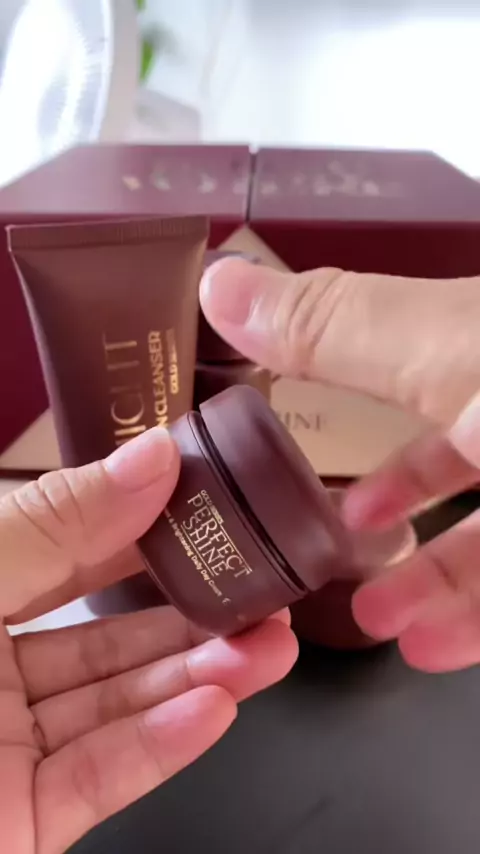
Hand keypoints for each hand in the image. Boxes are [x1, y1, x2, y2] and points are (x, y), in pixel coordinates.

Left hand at [0, 428, 297, 853]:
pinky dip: (161, 746)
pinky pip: (100, 778)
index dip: (139, 527)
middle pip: (106, 636)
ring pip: (116, 707)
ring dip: (196, 678)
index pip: (67, 554)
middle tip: (262, 588)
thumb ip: (54, 522)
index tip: (209, 505)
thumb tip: (149, 458)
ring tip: (268, 648)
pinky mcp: (24, 824)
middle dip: (190, 614)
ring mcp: (5, 753)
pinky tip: (216, 708)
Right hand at [200, 258, 479, 672]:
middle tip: (330, 538)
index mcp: (470, 339)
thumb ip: (331, 327)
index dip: (353, 383)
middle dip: (385, 503)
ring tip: (367, 614)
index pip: (408, 353)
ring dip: (421, 580)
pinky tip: (431, 645)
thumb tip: (221, 283)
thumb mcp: (441, 346)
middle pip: (453, 453)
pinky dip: (471, 620)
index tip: (302, 437)